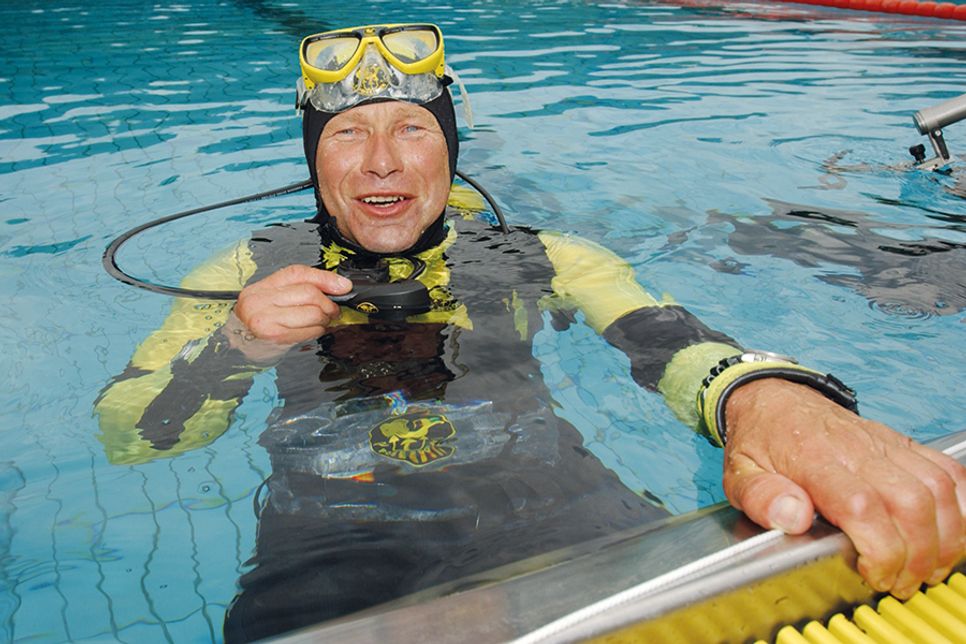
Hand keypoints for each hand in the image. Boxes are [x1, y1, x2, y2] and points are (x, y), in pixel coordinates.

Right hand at [230, 265, 351, 358]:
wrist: (242, 343)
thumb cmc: (264, 318)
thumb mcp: (279, 297)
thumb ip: (306, 285)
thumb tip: (342, 285)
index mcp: (262, 286)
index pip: (298, 273)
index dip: (325, 279)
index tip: (343, 287)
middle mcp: (260, 300)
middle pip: (310, 293)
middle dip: (328, 303)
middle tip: (332, 310)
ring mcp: (265, 319)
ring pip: (313, 313)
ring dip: (324, 319)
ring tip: (321, 321)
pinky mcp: (274, 336)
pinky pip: (310, 331)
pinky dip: (318, 331)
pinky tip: (312, 330)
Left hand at [722, 378, 965, 597]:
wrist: (773, 398)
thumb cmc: (760, 441)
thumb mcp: (740, 474)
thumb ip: (761, 498)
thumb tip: (793, 518)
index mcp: (814, 459)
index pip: (862, 506)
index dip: (880, 549)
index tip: (873, 573)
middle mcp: (856, 449)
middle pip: (910, 502)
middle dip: (917, 554)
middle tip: (900, 581)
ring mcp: (883, 443)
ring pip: (936, 488)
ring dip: (944, 535)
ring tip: (926, 566)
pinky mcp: (900, 442)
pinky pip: (946, 468)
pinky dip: (961, 503)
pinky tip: (949, 530)